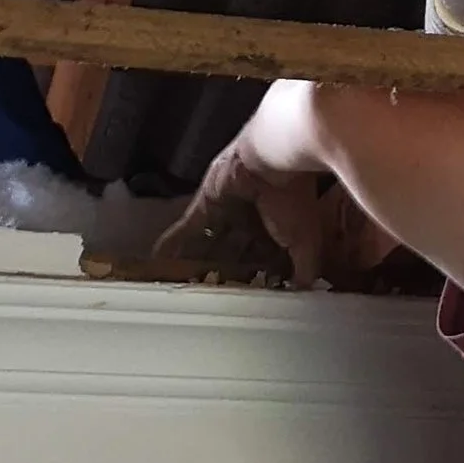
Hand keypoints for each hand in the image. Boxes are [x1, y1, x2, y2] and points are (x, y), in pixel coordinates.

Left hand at [157, 141, 395, 288]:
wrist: (272, 162)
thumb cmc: (293, 199)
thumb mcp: (305, 244)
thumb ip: (304, 269)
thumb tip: (303, 293)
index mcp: (278, 230)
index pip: (264, 261)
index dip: (257, 280)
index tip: (247, 301)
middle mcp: (251, 220)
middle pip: (234, 254)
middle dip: (224, 273)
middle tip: (209, 296)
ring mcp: (226, 212)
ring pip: (209, 243)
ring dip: (197, 262)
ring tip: (181, 284)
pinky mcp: (204, 205)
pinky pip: (186, 228)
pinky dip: (173, 243)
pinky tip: (158, 259)